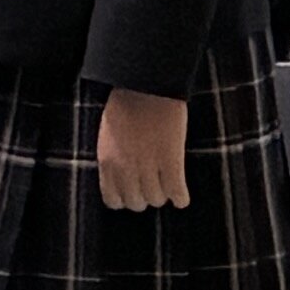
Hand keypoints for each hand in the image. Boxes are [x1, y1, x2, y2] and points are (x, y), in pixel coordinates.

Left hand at [91, 86, 191, 213]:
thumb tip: (122, 180)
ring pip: (157, 199)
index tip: (133, 193)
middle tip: (153, 188)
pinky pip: (176, 191)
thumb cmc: (126, 105)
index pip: (113, 200)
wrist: (147, 87)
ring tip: (168, 186)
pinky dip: (181, 197)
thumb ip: (113, 160)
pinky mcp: (171, 160)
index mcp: (107, 162)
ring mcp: (149, 166)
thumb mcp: (109, 137)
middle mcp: (126, 168)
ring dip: (163, 195)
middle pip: (137, 202)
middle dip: (145, 197)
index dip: (125, 199)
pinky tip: (182, 197)